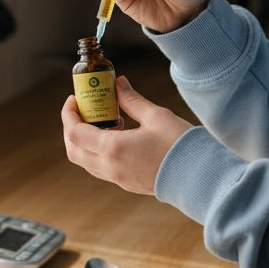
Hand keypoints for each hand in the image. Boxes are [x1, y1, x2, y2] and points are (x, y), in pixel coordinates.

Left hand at [61, 76, 192, 195]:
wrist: (199, 177)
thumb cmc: (180, 146)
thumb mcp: (156, 116)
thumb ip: (132, 100)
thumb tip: (118, 83)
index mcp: (113, 149)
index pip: (75, 132)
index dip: (69, 114)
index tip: (75, 99)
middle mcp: (110, 167)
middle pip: (73, 150)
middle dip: (71, 128)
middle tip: (83, 110)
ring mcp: (117, 179)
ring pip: (85, 161)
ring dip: (85, 141)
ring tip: (104, 121)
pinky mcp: (126, 184)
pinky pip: (100, 168)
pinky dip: (98, 151)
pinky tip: (117, 135)